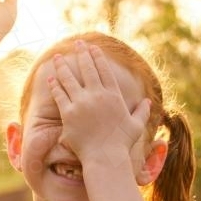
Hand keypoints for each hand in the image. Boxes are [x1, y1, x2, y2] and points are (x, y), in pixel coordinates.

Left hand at [49, 41, 151, 169]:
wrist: (105, 157)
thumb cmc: (121, 144)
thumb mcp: (135, 126)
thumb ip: (141, 112)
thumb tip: (148, 102)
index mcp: (113, 96)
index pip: (104, 71)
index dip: (97, 57)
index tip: (92, 48)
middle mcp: (97, 96)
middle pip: (87, 69)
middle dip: (82, 54)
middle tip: (77, 43)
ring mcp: (82, 103)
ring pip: (70, 79)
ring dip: (63, 66)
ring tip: (58, 57)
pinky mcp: (69, 114)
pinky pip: (60, 95)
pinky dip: (55, 85)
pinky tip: (51, 78)